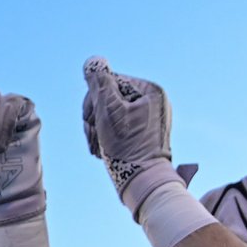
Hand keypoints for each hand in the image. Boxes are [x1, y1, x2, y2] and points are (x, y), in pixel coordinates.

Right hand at [82, 56, 183, 216]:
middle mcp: (155, 101)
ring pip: (111, 113)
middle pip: (110, 97)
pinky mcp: (145, 133)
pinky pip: (119, 126)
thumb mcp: (108, 112)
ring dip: (98, 129)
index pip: (109, 82)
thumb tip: (93, 61)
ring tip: (97, 148)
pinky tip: (102, 151)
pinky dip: (107, 137)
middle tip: (93, 137)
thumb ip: (99, 83)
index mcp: (151, 91)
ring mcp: (151, 118)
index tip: (91, 122)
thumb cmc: (127, 149)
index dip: (93, 101)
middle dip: (95, 117)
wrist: (143, 184)